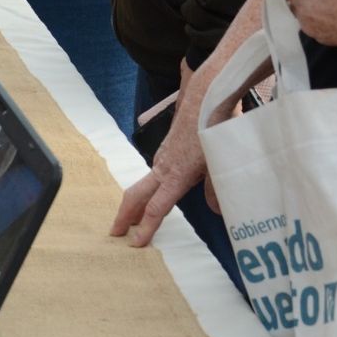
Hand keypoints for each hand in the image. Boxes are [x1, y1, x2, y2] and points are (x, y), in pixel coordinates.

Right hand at [110, 60, 223, 246]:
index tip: (135, 243)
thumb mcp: (222, 160)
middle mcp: (163, 167)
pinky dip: (149, 187)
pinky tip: (157, 189)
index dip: (146, 228)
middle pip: (137, 195)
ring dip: (137, 201)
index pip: (157, 208)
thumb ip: (217, 190)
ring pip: (145, 183)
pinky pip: (154, 172)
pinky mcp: (168, 147)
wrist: (206, 92)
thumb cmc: (214, 124)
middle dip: (125, 215)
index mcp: (175, 175)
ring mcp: (163, 155)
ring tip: (134, 218)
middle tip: (115, 232)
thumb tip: (216, 210)